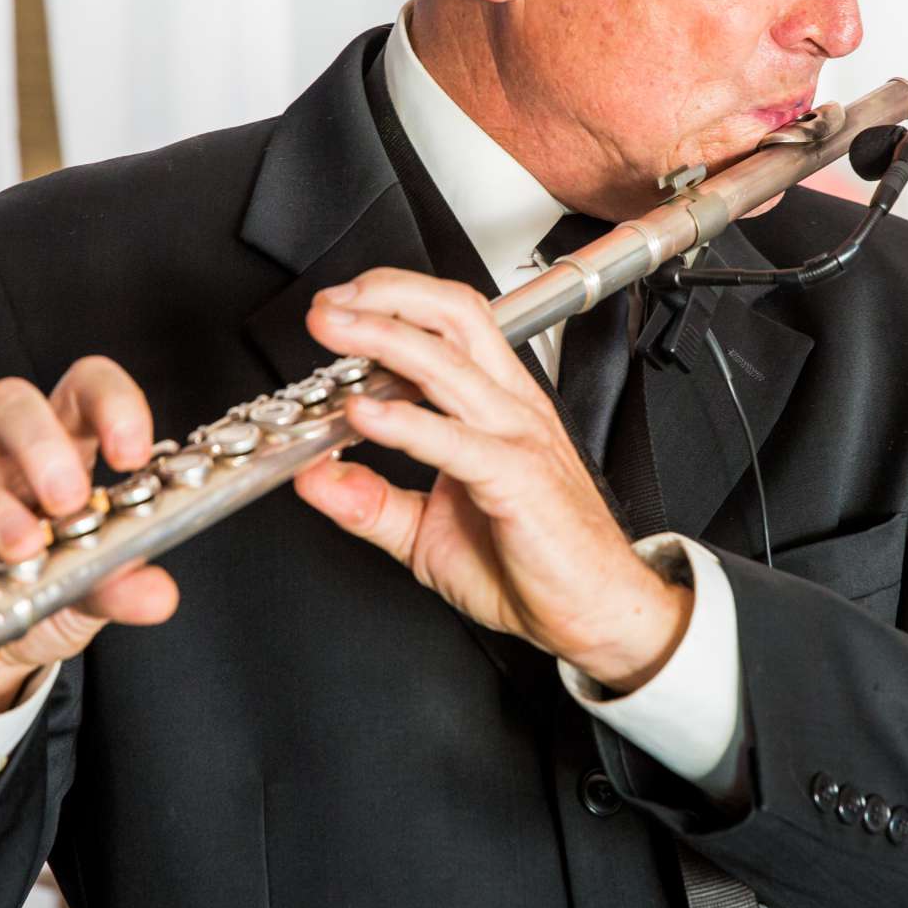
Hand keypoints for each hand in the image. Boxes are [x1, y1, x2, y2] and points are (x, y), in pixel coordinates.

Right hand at [0, 356, 179, 722]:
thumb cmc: (40, 587)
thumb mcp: (89, 588)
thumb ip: (120, 583)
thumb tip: (158, 595)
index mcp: (57, 442)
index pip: (84, 389)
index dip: (111, 406)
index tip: (132, 454)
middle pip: (10, 405)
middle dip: (41, 445)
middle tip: (70, 498)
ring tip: (25, 549)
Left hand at [292, 268, 690, 690]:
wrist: (595, 611)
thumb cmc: (534, 564)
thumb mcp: (426, 533)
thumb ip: (369, 502)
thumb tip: (312, 477)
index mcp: (496, 405)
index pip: (448, 323)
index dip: (389, 302)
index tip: (335, 310)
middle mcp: (509, 408)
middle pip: (452, 316)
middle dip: (385, 296)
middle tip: (327, 307)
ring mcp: (517, 437)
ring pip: (449, 361)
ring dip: (383, 338)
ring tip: (334, 332)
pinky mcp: (518, 479)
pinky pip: (456, 440)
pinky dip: (405, 422)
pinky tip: (364, 414)